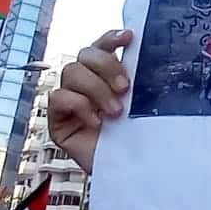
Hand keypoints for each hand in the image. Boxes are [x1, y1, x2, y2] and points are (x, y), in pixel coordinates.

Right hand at [49, 29, 132, 172]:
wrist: (131, 172)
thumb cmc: (141, 137)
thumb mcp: (144, 103)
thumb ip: (141, 79)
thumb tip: (152, 52)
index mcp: (107, 74)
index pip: (102, 46)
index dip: (111, 37)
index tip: (129, 37)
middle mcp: (86, 82)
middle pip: (85, 54)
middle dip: (106, 66)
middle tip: (125, 87)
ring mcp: (70, 100)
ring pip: (72, 72)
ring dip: (96, 89)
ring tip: (116, 112)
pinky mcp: (58, 120)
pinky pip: (59, 98)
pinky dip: (79, 106)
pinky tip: (96, 122)